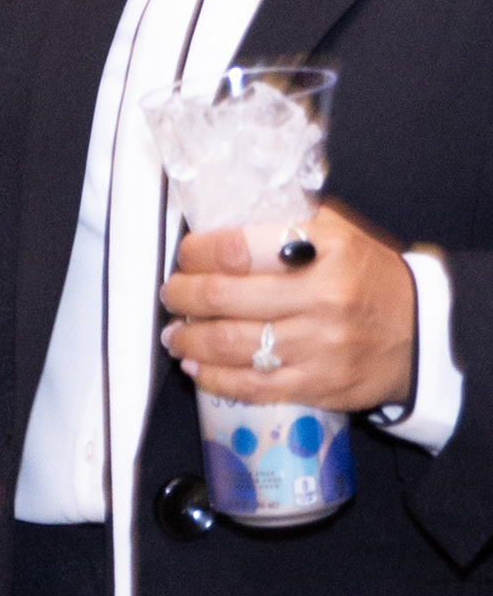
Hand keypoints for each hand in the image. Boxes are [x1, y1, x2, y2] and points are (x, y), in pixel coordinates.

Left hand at [160, 200, 415, 411]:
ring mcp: (320, 346)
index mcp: (323, 250)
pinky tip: (196, 367)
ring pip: (231, 344)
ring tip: (174, 332)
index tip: (185, 255)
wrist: (423, 332)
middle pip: (223, 297)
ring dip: (188, 338)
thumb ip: (284, 219)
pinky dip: (214, 378)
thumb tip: (221, 209)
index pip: (237, 248)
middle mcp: (321, 298)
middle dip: (182, 295)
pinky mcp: (320, 386)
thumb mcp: (336, 231)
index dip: (196, 252)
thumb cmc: (368, 275)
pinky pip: (253, 386)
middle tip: (172, 293)